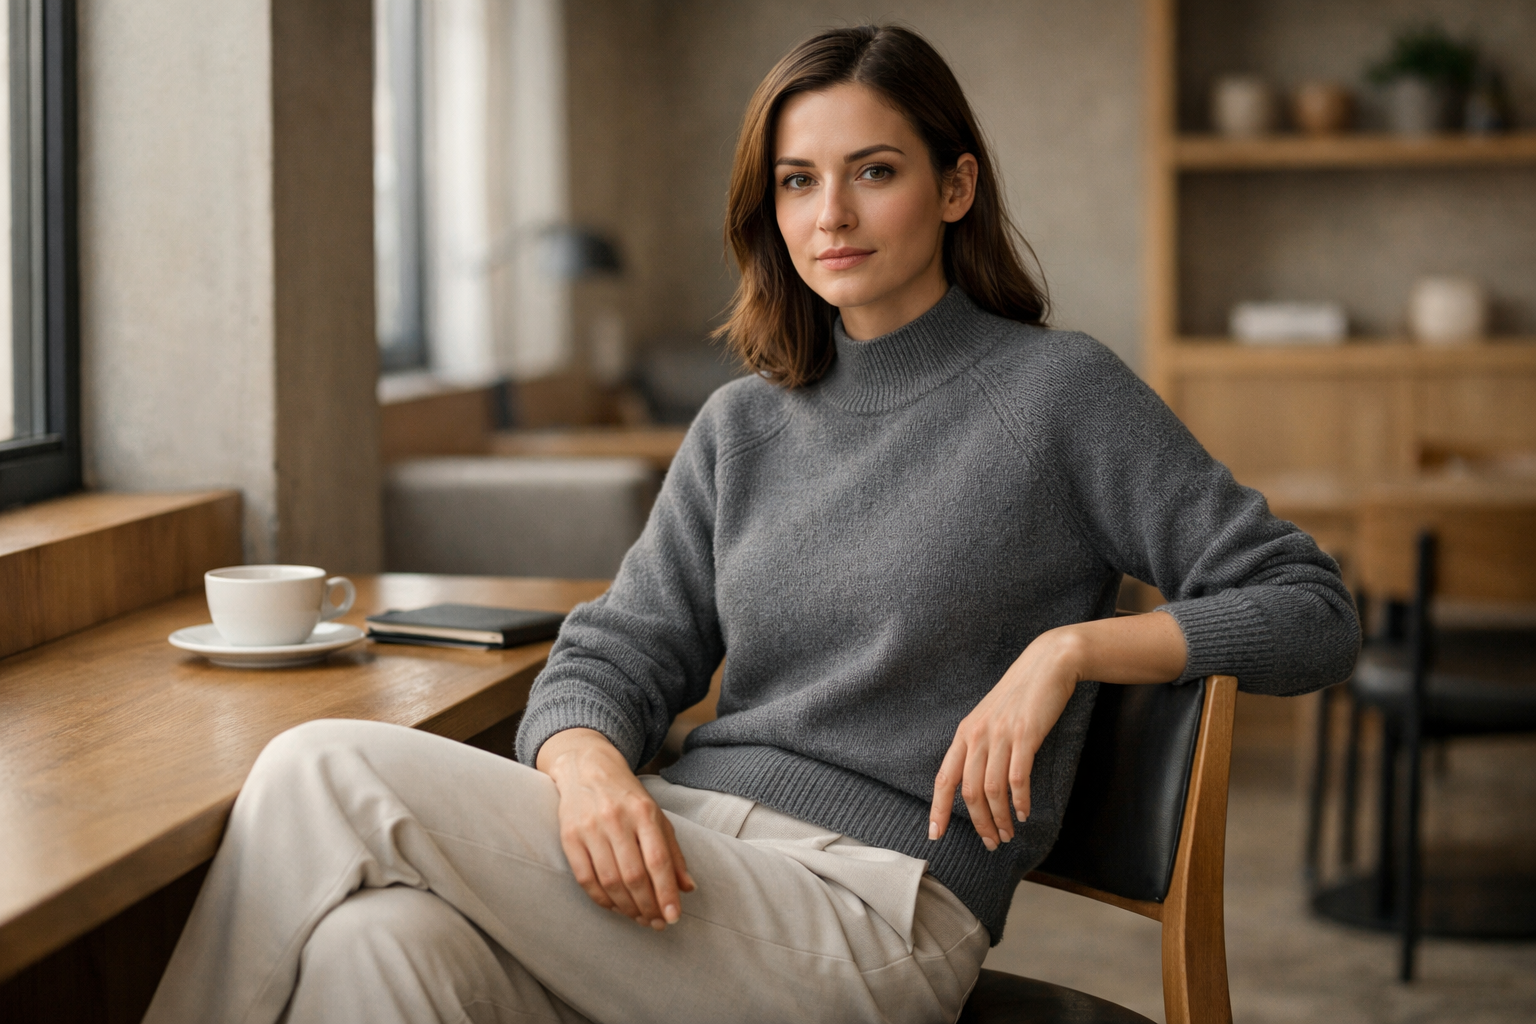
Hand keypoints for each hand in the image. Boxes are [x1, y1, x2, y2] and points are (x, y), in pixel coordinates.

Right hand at [537, 728, 694, 928]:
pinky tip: (616, 907)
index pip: (658, 860)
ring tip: (639, 917)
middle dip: (648, 906)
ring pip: (610, 881)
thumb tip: (688, 888)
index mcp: (644, 812)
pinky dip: (602, 900)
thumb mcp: (656, 816)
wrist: (586, 768)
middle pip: (634, 875)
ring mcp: (590, 828)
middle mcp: (616, 819)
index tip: (674, 917)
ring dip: (627, 907)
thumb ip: (673, 852)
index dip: (666, 892)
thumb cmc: (627, 797)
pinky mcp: (569, 837)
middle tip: (657, 923)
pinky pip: (585, 879)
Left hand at [928, 611, 1187, 849]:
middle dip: (979, 823)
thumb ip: (981, 746)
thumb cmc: (1021, 695)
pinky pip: (1017, 777)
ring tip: (1008, 834)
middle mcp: (977, 735)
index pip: (944, 778)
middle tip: (991, 843)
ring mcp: (1000, 734)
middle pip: (969, 791)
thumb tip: (977, 783)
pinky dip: (1019, 800)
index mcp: (965, 733)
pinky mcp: (1025, 734)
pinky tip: (1023, 813)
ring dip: (1000, 818)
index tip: (936, 834)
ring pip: (992, 789)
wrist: (1047, 664)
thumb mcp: (991, 719)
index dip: (938, 808)